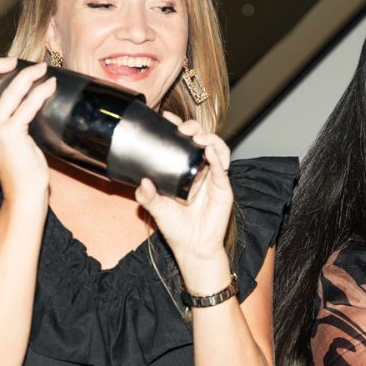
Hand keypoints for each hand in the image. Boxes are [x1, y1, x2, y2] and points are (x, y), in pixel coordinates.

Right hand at [0, 57, 54, 203]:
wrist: (23, 194)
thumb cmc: (18, 169)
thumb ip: (0, 124)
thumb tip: (18, 100)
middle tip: (13, 61)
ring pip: (7, 92)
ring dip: (27, 76)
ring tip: (42, 69)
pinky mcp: (11, 134)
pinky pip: (27, 105)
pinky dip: (40, 92)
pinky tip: (50, 86)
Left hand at [135, 112, 234, 290]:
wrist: (192, 247)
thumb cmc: (176, 227)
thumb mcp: (156, 209)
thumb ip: (148, 196)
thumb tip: (143, 182)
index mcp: (184, 169)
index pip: (182, 141)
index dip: (177, 126)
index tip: (166, 117)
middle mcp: (200, 169)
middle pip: (202, 139)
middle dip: (194, 128)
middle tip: (182, 128)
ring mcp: (213, 177)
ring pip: (218, 149)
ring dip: (210, 138)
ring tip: (198, 138)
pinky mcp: (223, 188)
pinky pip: (222, 169)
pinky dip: (217, 158)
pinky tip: (209, 152)